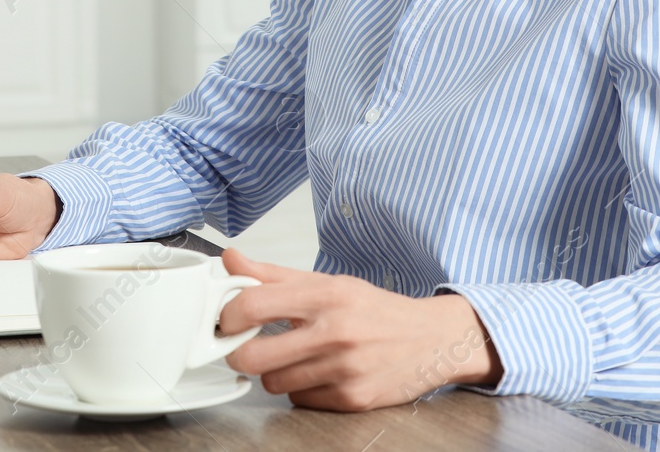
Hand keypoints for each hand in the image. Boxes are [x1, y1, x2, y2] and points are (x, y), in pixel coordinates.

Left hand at [217, 248, 501, 410]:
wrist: (432, 340)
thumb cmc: (375, 311)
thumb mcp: (327, 282)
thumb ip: (272, 274)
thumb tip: (230, 259)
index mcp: (325, 295)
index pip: (253, 304)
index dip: (227, 315)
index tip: (226, 319)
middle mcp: (335, 332)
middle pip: (253, 356)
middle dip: (240, 353)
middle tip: (246, 346)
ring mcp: (344, 369)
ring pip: (274, 382)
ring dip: (275, 372)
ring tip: (293, 357)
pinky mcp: (353, 399)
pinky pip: (301, 400)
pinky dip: (302, 389)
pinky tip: (319, 374)